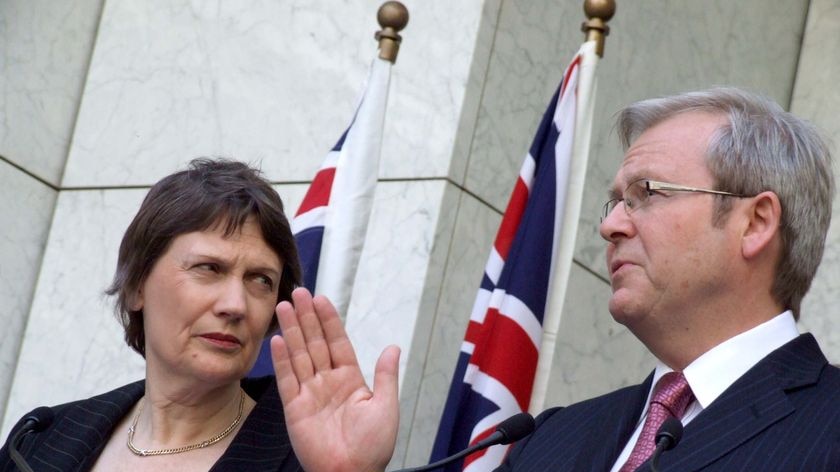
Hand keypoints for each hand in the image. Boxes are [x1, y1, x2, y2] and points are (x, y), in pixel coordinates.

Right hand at [271, 287, 399, 471]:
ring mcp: (310, 393)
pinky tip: (278, 340)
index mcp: (351, 380)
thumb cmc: (372, 448)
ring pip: (299, 355)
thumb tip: (393, 348)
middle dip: (307, 317)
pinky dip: (282, 360)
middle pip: (315, 343)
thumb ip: (385, 375)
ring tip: (285, 307)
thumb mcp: (386, 407)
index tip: (322, 299)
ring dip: (292, 330)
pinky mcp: (295, 409)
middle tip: (299, 292)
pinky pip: (287, 380)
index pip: (337, 342)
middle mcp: (328, 382)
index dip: (329, 320)